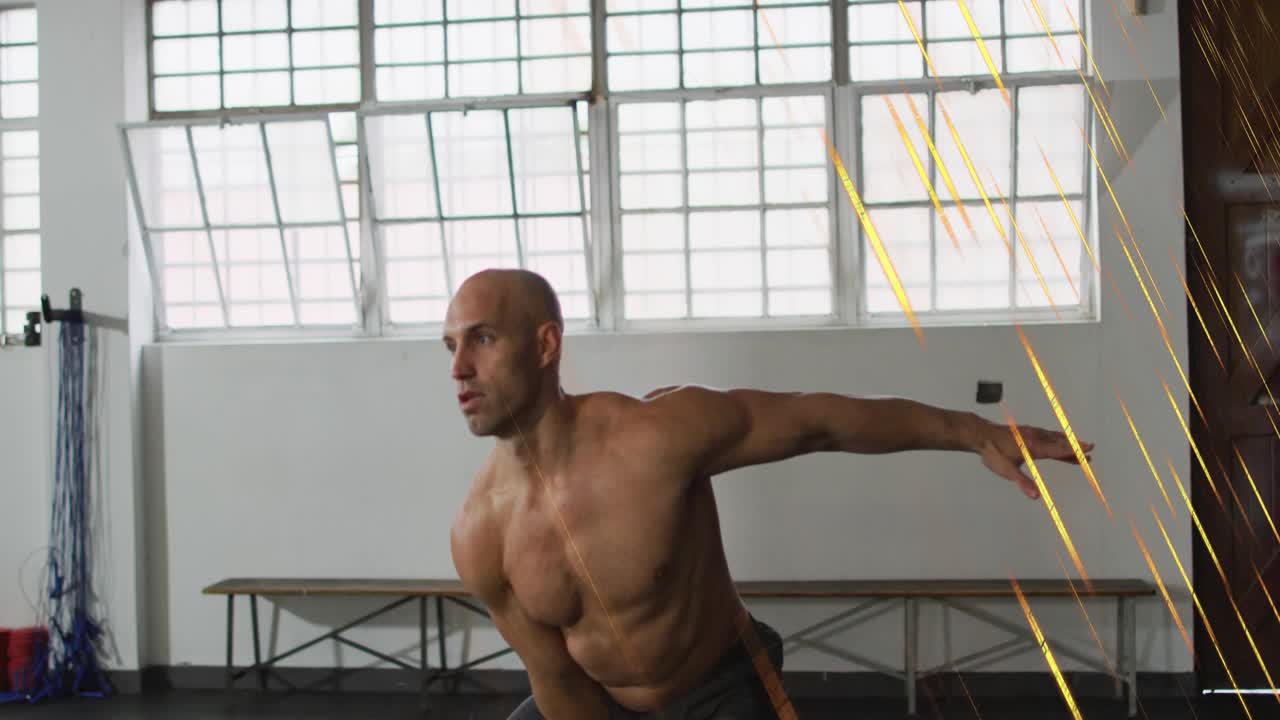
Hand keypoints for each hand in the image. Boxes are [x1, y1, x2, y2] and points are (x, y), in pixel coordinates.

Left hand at [976, 423, 1093, 500]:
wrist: (980, 434)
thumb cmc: (993, 453)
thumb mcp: (1007, 471)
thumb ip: (1022, 482)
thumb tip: (1036, 496)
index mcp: (1034, 447)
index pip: (1059, 449)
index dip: (1074, 451)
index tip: (1089, 449)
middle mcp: (1036, 438)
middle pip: (1060, 442)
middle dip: (1075, 446)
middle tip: (1090, 449)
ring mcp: (1031, 433)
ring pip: (1054, 437)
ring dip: (1067, 443)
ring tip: (1079, 448)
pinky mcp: (1026, 432)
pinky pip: (1046, 435)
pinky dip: (1056, 439)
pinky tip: (1057, 441)